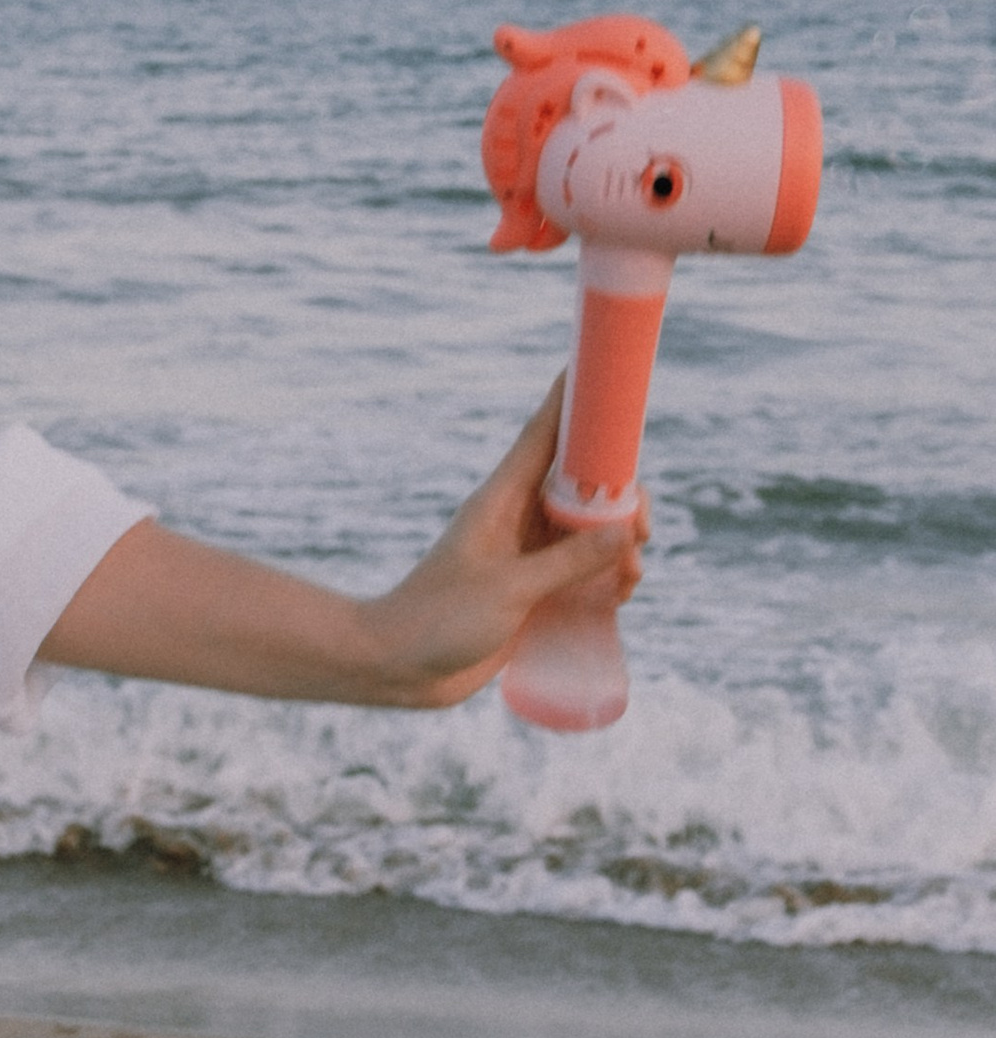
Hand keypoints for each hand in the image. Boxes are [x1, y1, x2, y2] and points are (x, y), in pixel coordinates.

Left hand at [355, 377, 646, 707]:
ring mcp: (528, 554)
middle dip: (622, 499)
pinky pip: (583, 572)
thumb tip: (625, 531)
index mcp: (503, 498)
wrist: (398, 667)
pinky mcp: (534, 591)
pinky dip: (607, 578)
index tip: (607, 370)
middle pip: (585, 484)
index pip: (545, 433)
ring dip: (620, 546)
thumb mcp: (508, 589)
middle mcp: (520, 518)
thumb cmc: (439, 619)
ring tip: (629, 576)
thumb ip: (567, 561)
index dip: (576, 399)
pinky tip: (619, 597)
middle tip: (639, 530)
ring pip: (592, 530)